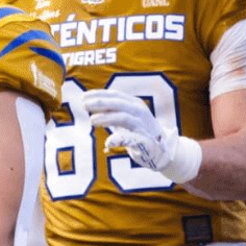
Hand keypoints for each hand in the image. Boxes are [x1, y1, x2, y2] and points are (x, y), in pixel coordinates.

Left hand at [83, 89, 200, 183]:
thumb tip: (90, 105)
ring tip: (91, 120)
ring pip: (123, 117)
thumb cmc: (139, 132)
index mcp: (134, 104)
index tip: (83, 97)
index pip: (115, 95)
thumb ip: (110, 112)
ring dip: (106, 118)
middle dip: (100, 102)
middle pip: (118, 103)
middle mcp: (139, 112)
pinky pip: (131, 139)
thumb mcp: (125, 118)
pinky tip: (108, 142)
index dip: (99, 94)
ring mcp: (142, 126)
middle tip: (84, 105)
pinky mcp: (144, 141)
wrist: (162, 151)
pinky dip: (119, 139)